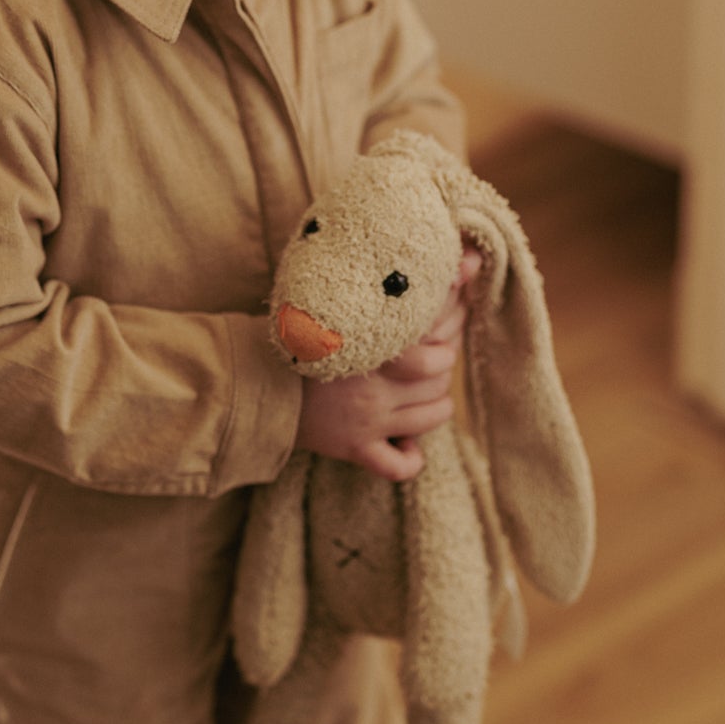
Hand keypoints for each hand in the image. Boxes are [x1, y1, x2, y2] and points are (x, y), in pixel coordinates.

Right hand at [293, 248, 480, 480]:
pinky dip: (409, 457)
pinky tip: (404, 441)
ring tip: (420, 392)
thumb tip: (469, 258)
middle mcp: (375, 381)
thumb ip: (400, 283)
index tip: (445, 314)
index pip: (438, 329)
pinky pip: (399, 465)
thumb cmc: (303, 333)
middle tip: (429, 355)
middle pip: (441, 375)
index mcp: (371, 339)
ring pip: (434, 415)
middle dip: (442, 363)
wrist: (256, 376)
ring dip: (436, 402)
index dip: (452, 319)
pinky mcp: (354, 448)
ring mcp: (366, 419)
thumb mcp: (345, 302)